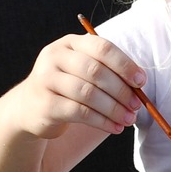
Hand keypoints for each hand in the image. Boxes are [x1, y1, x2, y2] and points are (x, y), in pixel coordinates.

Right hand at [1, 34, 146, 138]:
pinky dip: (102, 121)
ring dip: (114, 109)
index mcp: (70, 43)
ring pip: (88, 94)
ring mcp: (46, 79)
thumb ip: (108, 72)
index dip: (124, 64)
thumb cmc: (67, 88)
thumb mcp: (83, 72)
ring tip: (128, 119)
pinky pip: (80, 112)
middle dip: (121, 90)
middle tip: (137, 105)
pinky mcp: (45, 104)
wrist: (29, 107)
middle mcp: (55, 57)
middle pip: (96, 71)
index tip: (141, 81)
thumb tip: (139, 85)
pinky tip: (114, 128)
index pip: (102, 47)